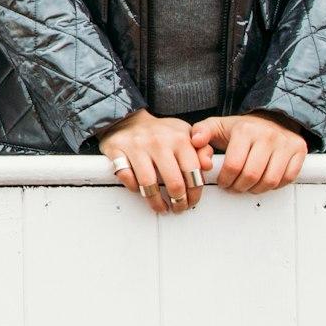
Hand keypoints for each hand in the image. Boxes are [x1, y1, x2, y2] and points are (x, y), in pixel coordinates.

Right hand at [95, 109, 209, 213]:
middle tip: (178, 207)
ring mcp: (137, 145)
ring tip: (161, 206)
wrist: (129, 118)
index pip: (193, 173)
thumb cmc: (160, 133)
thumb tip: (208, 166)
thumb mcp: (185, 135)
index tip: (192, 200)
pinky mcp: (117, 150)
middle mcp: (158, 141)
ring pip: (148, 184)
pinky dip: (133, 187)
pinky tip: (139, 189)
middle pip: (173, 183)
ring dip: (156, 202)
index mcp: (179, 138)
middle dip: (178, 202)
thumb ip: (201, 150)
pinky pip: (126, 177)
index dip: (194, 193)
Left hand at [189, 112, 307, 194]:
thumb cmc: (241, 128)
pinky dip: (275, 186)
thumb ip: (200, 132)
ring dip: (256, 189)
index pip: (233, 165)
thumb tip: (194, 141)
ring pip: (271, 180)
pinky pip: (288, 178)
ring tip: (247, 186)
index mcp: (245, 129)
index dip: (226, 180)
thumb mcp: (217, 126)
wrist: (271, 118)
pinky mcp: (299, 150)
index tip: (222, 182)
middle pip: (252, 175)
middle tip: (233, 187)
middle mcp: (268, 135)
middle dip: (239, 187)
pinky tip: (263, 182)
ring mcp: (286, 143)